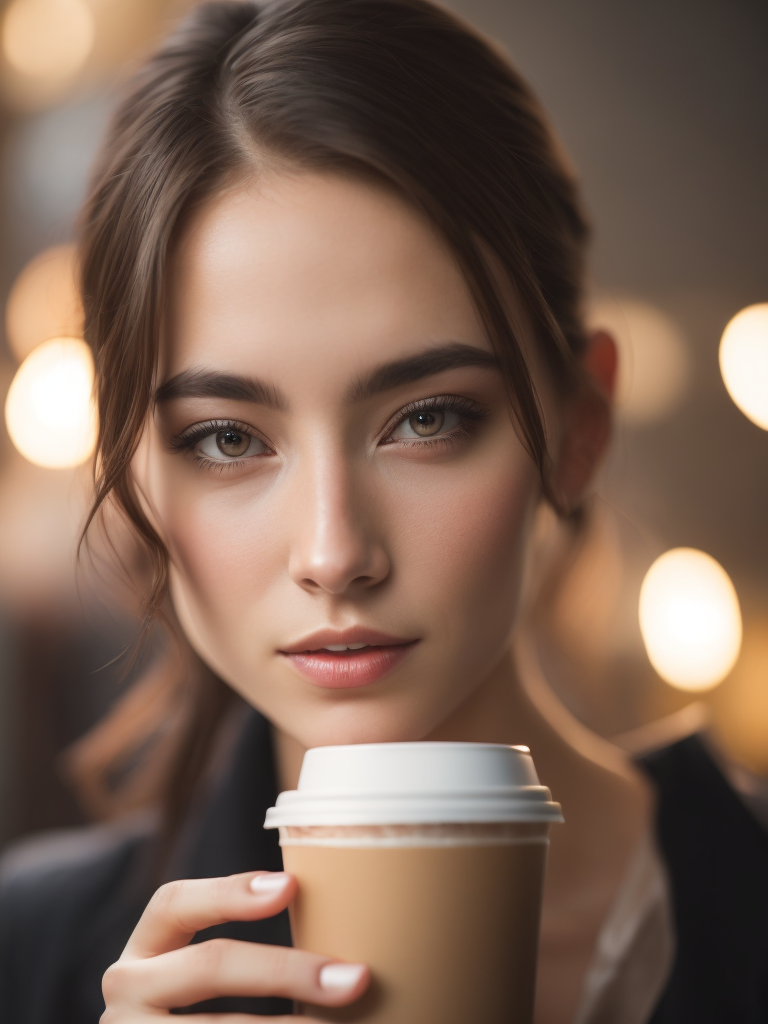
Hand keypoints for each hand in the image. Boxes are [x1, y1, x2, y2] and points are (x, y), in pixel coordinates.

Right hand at [101, 870, 369, 1020]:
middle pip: (210, 965)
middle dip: (289, 971)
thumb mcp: (188, 984)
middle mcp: (126, 997)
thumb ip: (237, 961)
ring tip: (347, 1023)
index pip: (173, 903)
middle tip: (356, 979)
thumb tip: (337, 953)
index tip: (291, 885)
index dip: (230, 891)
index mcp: (140, 957)